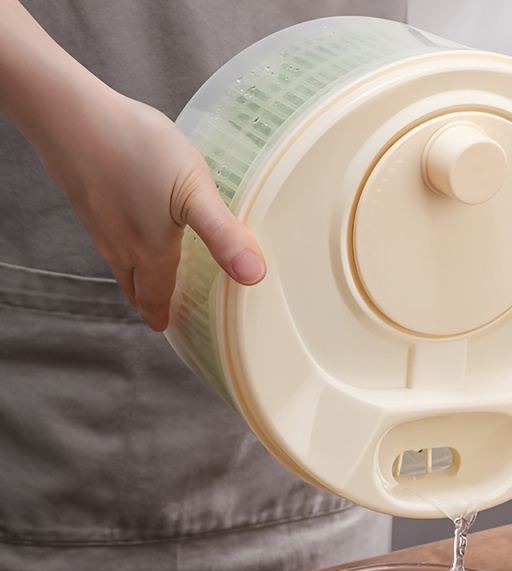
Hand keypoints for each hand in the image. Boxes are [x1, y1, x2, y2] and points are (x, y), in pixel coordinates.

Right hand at [40, 90, 265, 330]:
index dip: (162, 315)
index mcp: (148, 252)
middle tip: (158, 312)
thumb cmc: (135, 148)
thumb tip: (253, 276)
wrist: (68, 111)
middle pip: (134, 285)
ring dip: (134, 276)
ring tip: (147, 279)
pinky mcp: (87, 197)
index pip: (156, 297)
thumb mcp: (194, 192)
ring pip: (118, 261)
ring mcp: (98, 221)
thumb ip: (223, 235)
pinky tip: (128, 226)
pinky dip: (121, 245)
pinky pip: (106, 234)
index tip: (166, 328)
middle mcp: (119, 244)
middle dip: (148, 302)